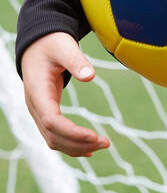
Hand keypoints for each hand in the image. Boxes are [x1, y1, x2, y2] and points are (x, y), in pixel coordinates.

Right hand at [21, 32, 110, 156]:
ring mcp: (38, 111)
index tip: (95, 136)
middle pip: (53, 136)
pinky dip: (71, 144)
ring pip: (53, 140)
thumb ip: (76, 60)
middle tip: (106, 142)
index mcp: (37, 91)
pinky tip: (89, 149)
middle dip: (79, 143)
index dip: (72, 133)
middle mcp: (34, 106)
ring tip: (102, 144)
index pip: (51, 121)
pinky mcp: (45, 112)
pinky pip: (55, 135)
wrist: (38, 44)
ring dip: (77, 147)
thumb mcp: (64, 47)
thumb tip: (90, 76)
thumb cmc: (52, 43)